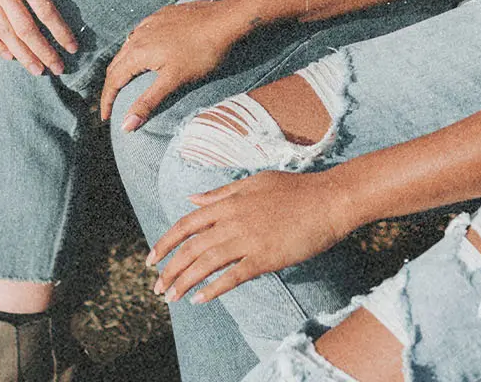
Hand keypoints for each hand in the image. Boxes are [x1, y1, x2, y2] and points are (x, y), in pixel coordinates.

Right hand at [100, 0, 254, 130]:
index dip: (107, 100)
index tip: (104, 117)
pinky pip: (141, 33)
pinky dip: (136, 48)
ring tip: (126, 80)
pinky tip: (146, 51)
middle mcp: (138, 35)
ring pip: (128, 47)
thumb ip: (148, 102)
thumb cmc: (202, 52)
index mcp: (137, 52)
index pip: (113, 80)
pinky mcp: (163, 15)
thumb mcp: (174, 81)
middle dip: (111, 85)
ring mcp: (150, 22)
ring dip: (123, 65)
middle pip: (116, 63)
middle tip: (112, 102)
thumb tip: (125, 125)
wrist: (225, 19)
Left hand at [148, 169, 351, 303]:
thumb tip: (192, 198)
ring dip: (185, 282)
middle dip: (170, 270)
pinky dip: (213, 289)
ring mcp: (248, 239)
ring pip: (206, 263)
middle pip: (191, 248)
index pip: (186, 224)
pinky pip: (233, 276)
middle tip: (157, 288)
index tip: (151, 259)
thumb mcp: (254, 182)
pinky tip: (200, 299)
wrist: (329, 199)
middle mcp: (232, 221)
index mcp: (228, 202)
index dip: (165, 243)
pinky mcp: (265, 257)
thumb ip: (221, 192)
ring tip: (172, 298)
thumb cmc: (295, 189)